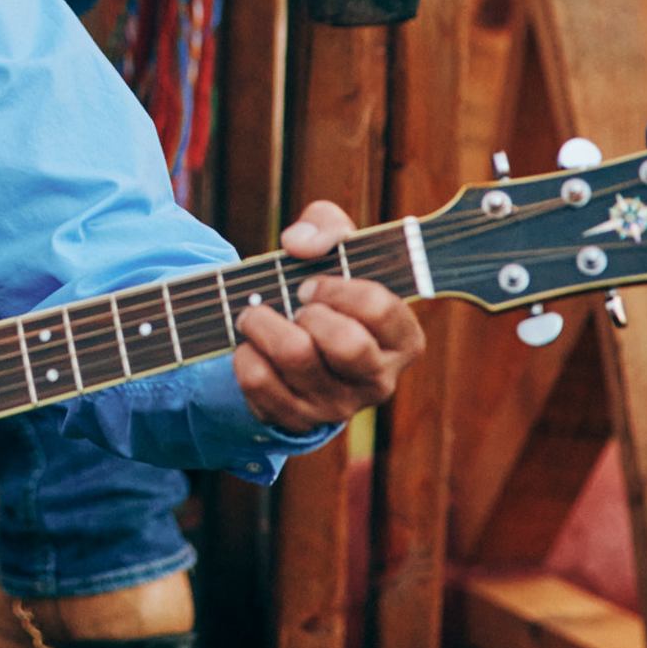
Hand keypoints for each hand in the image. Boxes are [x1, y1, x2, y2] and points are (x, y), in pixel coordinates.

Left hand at [230, 202, 424, 434]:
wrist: (298, 342)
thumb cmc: (328, 288)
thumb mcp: (336, 247)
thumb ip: (326, 226)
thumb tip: (298, 244)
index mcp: (402, 339)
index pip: (379, 308)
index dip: (338, 288)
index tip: (312, 283)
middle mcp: (378, 380)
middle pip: (346, 344)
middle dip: (308, 312)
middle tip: (292, 302)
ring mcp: (338, 406)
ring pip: (296, 359)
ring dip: (263, 324)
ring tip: (254, 314)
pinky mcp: (298, 421)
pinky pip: (260, 384)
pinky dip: (244, 355)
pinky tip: (249, 345)